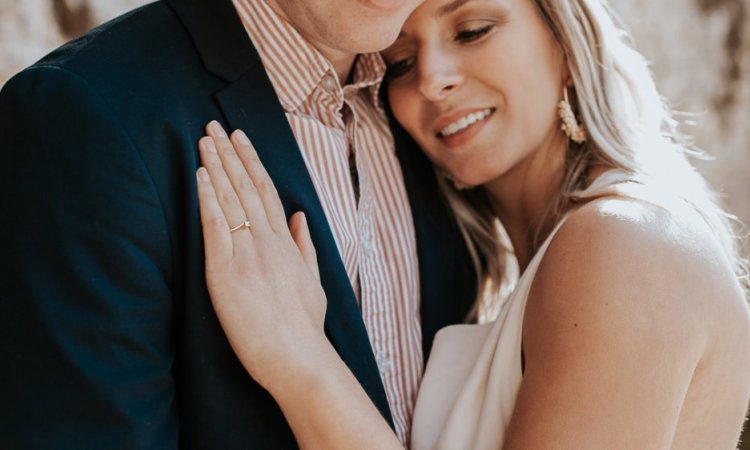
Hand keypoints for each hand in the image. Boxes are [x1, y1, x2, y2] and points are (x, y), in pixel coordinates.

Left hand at [196, 121, 328, 391]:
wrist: (298, 356)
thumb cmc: (304, 327)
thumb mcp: (313, 282)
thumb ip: (304, 247)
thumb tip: (299, 218)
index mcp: (286, 244)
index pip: (266, 192)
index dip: (251, 162)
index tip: (240, 139)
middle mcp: (268, 241)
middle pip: (247, 187)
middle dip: (229, 154)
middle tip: (214, 126)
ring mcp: (248, 254)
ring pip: (231, 199)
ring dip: (216, 166)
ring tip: (204, 140)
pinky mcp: (226, 271)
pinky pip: (216, 225)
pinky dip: (208, 197)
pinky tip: (200, 175)